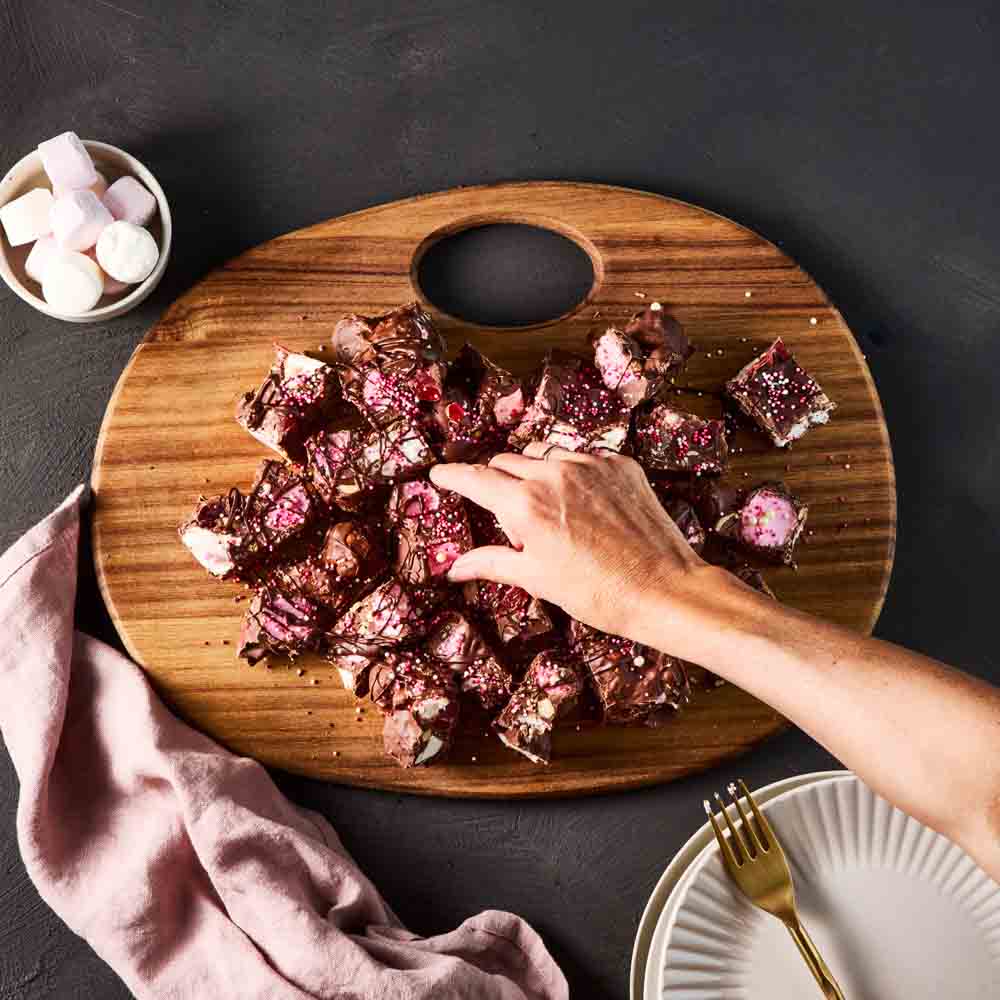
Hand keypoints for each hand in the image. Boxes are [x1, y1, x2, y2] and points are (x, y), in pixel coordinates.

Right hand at [429, 443, 706, 638]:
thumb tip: (455, 568)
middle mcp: (555, 473)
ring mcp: (591, 465)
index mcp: (526, 504)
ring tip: (550, 513)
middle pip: (506, 462)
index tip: (439, 474)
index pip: (475, 478)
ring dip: (535, 474)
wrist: (663, 589)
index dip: (452, 476)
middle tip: (511, 519)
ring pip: (544, 455)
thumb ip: (492, 563)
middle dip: (497, 483)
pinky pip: (583, 458)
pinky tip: (583, 505)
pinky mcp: (620, 465)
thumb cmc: (597, 592)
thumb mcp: (537, 579)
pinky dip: (572, 474)